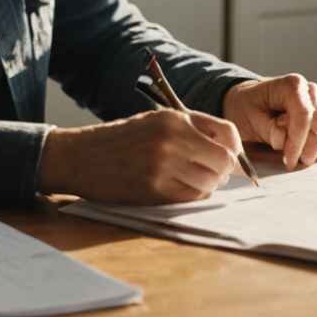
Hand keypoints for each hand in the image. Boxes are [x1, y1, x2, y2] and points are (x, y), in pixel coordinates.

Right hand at [36, 109, 242, 204]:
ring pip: (210, 183)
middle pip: (224, 161)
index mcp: (175, 118)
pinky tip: (173, 189)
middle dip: (222, 172)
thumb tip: (232, 154)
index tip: (231, 160)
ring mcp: (164, 164)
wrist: (81, 157)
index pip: (228, 134)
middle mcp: (173, 138)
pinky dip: (189, 196)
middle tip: (207, 174)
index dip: (236, 151)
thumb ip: (191, 132)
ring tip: (186, 181)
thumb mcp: (155, 122)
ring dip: (205, 186)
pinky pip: (191, 197)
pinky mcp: (155, 189)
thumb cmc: (119, 141)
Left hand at [223, 75, 316, 169]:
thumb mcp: (249, 119)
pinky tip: (311, 154)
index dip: (298, 141)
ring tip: (299, 158)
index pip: (303, 115)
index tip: (289, 161)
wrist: (247, 101)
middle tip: (292, 162)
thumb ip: (268, 130)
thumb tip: (282, 140)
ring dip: (316, 147)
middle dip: (308, 146)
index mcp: (290, 85)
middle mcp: (308, 89)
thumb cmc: (246, 107)